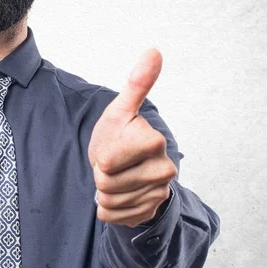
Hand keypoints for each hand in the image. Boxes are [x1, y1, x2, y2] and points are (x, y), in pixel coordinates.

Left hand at [88, 49, 177, 227]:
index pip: (106, 162)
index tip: (113, 146)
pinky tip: (118, 194)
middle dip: (101, 175)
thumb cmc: (119, 134)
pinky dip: (108, 208)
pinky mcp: (151, 212)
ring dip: (104, 191)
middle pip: (106, 184)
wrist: (128, 167)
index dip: (101, 156)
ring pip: (108, 201)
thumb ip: (137, 83)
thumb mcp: (121, 110)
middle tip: (113, 163)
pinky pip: (113, 217)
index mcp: (154, 142)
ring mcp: (159, 194)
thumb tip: (154, 51)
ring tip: (116, 177)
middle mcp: (164, 170)